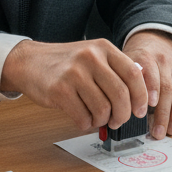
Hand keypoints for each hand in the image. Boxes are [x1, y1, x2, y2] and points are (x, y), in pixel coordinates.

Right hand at [0, 38, 148, 131]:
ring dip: (103, 121)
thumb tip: (142, 93)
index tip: (141, 110)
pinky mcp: (59, 90)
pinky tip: (82, 118)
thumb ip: (115, 69)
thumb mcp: (93, 55)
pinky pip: (83, 117)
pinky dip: (86, 124)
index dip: (141, 96)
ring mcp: (74, 73)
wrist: (29, 62)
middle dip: (123, 115)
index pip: (133, 74)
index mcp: (103, 48)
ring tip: (97, 118)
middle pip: (121, 94)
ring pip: (103, 109)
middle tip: (118, 121)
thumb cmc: (65, 63)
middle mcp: (90, 57)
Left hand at [123, 31, 171, 139]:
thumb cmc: (134, 60)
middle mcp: (163, 60)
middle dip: (163, 111)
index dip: (150, 90)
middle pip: (167, 86)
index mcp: (145, 57)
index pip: (149, 72)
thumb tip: (120, 107)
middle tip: (158, 132)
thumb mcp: (124, 64)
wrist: (151, 41)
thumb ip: (123, 81)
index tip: (147, 108)